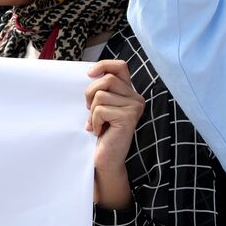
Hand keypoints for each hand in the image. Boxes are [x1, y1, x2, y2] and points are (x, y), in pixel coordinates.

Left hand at [85, 60, 144, 209]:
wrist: (106, 160)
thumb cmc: (101, 133)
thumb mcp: (101, 106)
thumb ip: (102, 90)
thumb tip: (90, 72)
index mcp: (130, 93)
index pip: (120, 66)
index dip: (104, 65)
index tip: (89, 74)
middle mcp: (136, 98)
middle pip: (107, 79)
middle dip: (90, 93)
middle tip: (88, 110)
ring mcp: (134, 107)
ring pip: (101, 95)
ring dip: (92, 111)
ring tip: (97, 123)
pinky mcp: (128, 117)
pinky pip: (100, 110)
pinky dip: (94, 121)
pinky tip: (100, 131)